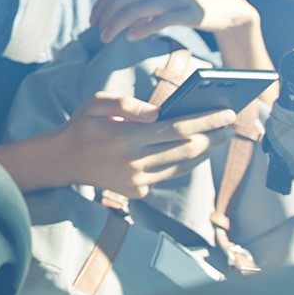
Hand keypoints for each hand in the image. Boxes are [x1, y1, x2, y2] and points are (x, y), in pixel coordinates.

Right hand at [56, 94, 234, 197]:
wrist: (63, 160)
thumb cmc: (83, 126)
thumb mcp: (95, 103)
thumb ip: (125, 104)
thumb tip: (156, 112)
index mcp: (124, 138)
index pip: (176, 129)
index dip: (205, 121)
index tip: (227, 114)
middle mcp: (133, 162)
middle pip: (186, 150)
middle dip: (213, 137)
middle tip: (230, 125)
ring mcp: (136, 181)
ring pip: (182, 166)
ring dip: (204, 152)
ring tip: (217, 138)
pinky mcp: (137, 192)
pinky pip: (167, 175)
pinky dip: (181, 163)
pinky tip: (189, 151)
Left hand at [90, 0, 258, 42]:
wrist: (228, 7)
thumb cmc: (190, 3)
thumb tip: (117, 14)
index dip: (99, 7)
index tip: (92, 23)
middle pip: (120, 1)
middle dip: (105, 19)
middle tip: (101, 35)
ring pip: (134, 10)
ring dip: (116, 26)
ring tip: (110, 38)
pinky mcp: (189, 12)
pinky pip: (158, 21)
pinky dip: (141, 29)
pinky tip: (132, 37)